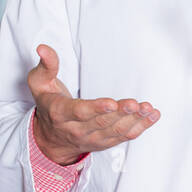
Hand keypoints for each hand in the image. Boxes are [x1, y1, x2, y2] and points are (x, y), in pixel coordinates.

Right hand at [27, 43, 159, 164]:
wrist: (51, 138)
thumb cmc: (49, 104)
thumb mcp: (39, 84)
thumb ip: (45, 66)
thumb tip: (43, 47)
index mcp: (60, 113)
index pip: (79, 112)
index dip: (96, 108)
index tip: (111, 103)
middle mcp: (76, 129)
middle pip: (101, 122)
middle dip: (120, 113)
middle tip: (135, 104)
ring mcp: (92, 139)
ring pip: (115, 131)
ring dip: (134, 120)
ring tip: (147, 108)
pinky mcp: (105, 143)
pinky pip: (124, 137)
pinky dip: (140, 127)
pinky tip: (152, 115)